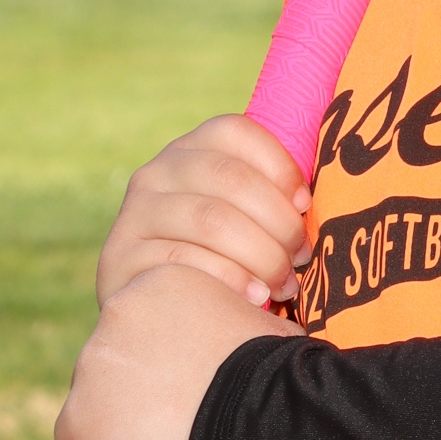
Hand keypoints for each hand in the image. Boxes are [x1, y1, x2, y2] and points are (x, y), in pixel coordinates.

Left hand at [55, 267, 304, 439]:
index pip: (145, 323)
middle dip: (138, 388)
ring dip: (119, 422)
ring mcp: (93, 364)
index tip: (188, 388)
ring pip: (94, 400)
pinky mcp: (78, 416)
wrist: (263, 418)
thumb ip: (232, 324)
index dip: (164, 360)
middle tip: (178, 420)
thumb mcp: (260, 324)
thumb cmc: (279, 375)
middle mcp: (117, 310)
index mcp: (161, 282)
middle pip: (115, 358)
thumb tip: (241, 339)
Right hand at [98, 116, 311, 308]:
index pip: (236, 131)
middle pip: (230, 178)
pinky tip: (256, 297)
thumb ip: (271, 197)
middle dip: (279, 221)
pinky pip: (184, 261)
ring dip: (262, 255)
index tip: (305, 203)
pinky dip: (231, 279)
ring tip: (285, 285)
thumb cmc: (222, 259)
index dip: (279, 164)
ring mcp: (135, 213)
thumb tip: (319, 198)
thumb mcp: (241, 216)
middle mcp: (157, 172)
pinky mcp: (121, 257)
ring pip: (211, 220)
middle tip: (302, 257)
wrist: (154, 307)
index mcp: (192, 150)